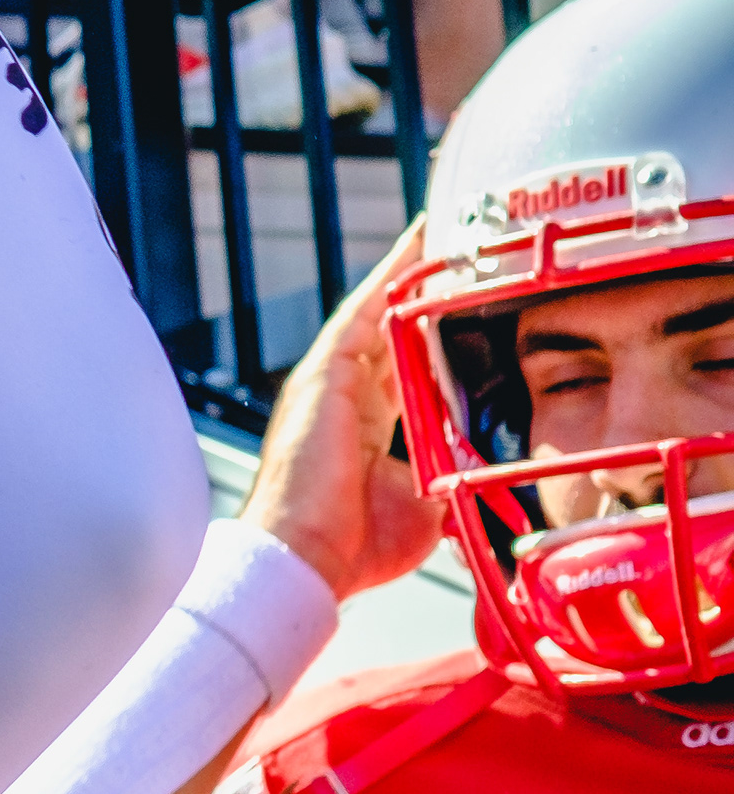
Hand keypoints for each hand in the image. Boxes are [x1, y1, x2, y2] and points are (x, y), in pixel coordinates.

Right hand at [241, 226, 448, 599]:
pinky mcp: (323, 375)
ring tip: (442, 233)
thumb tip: (489, 469)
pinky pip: (363, 316)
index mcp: (366, 430)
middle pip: (392, 331)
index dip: (433, 338)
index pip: (407, 370)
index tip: (461, 307)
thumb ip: (451, 476)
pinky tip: (416, 248)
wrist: (305, 559)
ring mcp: (330, 383)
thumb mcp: (424, 507)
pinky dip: (389, 281)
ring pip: (379, 314)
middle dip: (422, 295)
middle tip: (458, 252)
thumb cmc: (352, 547)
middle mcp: (345, 398)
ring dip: (409, 274)